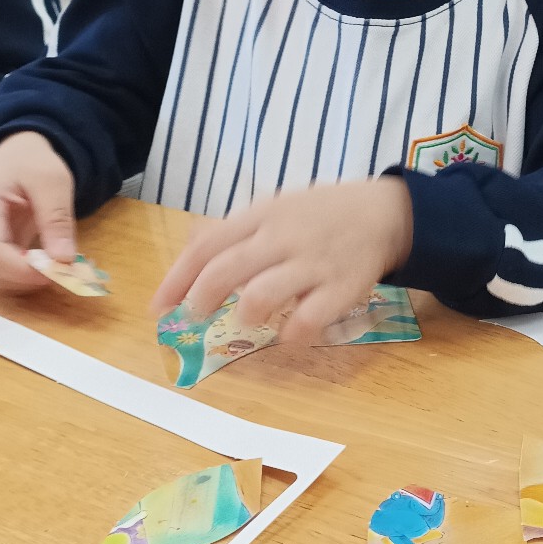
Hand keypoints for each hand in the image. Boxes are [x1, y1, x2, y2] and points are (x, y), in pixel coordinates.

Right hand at [0, 132, 77, 292]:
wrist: (13, 157)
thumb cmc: (31, 164)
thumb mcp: (53, 182)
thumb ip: (57, 219)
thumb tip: (63, 260)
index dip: (23, 270)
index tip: (58, 271)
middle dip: (27, 277)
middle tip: (61, 267)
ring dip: (22, 280)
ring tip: (50, 261)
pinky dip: (16, 277)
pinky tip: (35, 262)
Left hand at [151, 178, 413, 343]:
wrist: (383, 213)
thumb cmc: (320, 214)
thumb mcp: (275, 208)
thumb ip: (235, 229)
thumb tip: (190, 247)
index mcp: (262, 216)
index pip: (207, 246)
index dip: (176, 278)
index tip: (158, 307)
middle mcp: (282, 238)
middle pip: (225, 270)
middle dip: (199, 298)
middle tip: (192, 316)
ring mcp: (312, 264)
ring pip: (261, 294)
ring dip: (244, 313)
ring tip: (246, 319)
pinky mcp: (341, 288)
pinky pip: (308, 320)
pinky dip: (290, 335)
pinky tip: (288, 335)